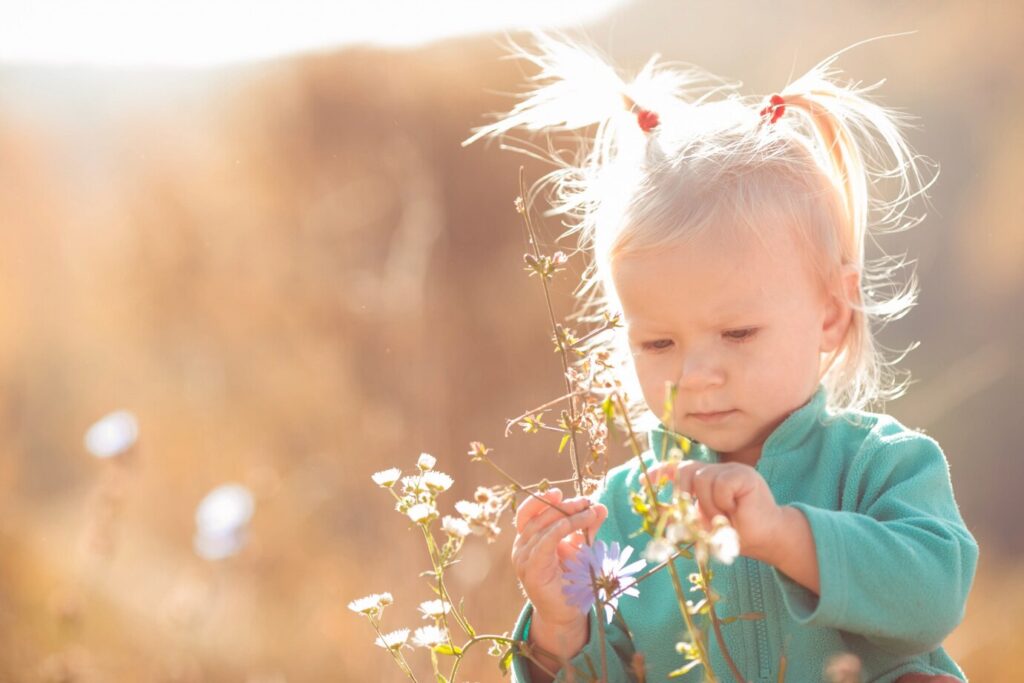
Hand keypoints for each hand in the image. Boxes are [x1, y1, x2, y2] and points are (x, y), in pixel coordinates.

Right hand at [511, 488, 607, 626]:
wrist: (567, 613)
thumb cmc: (572, 580)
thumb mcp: (582, 548)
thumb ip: (588, 528)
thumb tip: (600, 506)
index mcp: (528, 540)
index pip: (528, 513)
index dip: (542, 500)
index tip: (561, 493)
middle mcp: (521, 547)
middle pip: (537, 516)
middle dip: (562, 506)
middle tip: (584, 501)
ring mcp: (522, 558)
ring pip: (543, 527)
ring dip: (568, 516)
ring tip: (589, 512)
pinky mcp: (530, 569)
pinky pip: (544, 542)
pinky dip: (560, 530)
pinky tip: (575, 524)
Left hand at [644, 460, 783, 562]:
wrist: (766, 540)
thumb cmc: (734, 533)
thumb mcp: (702, 525)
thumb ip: (683, 514)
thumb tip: (657, 511)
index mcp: (707, 479)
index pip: (680, 467)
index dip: (661, 472)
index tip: (643, 482)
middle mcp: (718, 470)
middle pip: (687, 471)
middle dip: (686, 496)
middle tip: (699, 517)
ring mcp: (732, 470)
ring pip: (703, 479)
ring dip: (709, 506)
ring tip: (724, 518)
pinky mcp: (745, 474)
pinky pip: (721, 484)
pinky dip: (723, 502)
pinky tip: (735, 510)